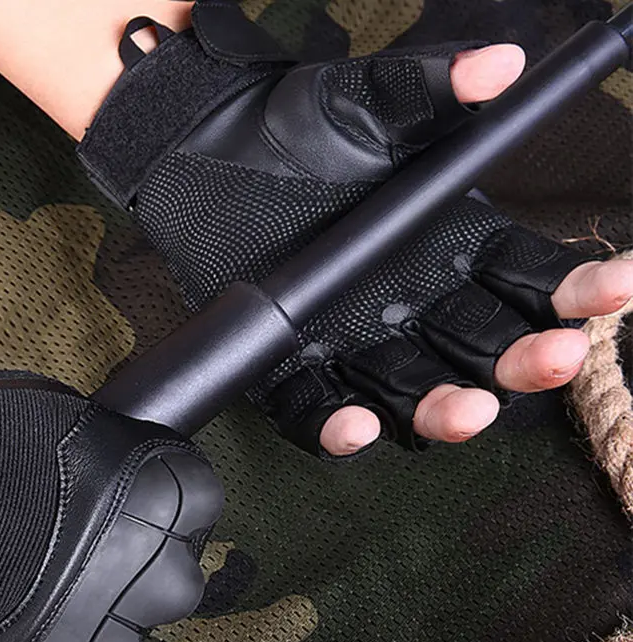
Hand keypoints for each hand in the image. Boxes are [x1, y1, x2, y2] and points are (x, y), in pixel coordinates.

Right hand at [0, 334, 221, 641]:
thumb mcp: (62, 418)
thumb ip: (114, 459)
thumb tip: (126, 479)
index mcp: (158, 502)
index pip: (200, 505)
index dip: (163, 505)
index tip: (134, 509)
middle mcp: (144, 582)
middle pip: (177, 588)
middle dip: (141, 576)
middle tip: (86, 562)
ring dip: (93, 637)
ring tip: (37, 608)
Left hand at [78, 0, 626, 457]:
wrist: (200, 152)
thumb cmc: (294, 128)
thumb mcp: (362, 101)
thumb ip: (428, 88)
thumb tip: (501, 66)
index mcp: (451, 248)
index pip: (530, 279)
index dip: (575, 290)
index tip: (617, 288)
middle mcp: (412, 306)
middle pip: (482, 349)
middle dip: (522, 360)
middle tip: (553, 357)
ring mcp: (351, 343)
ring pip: (411, 393)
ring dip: (445, 407)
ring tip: (470, 407)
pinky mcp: (289, 366)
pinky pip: (317, 410)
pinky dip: (339, 425)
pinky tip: (360, 424)